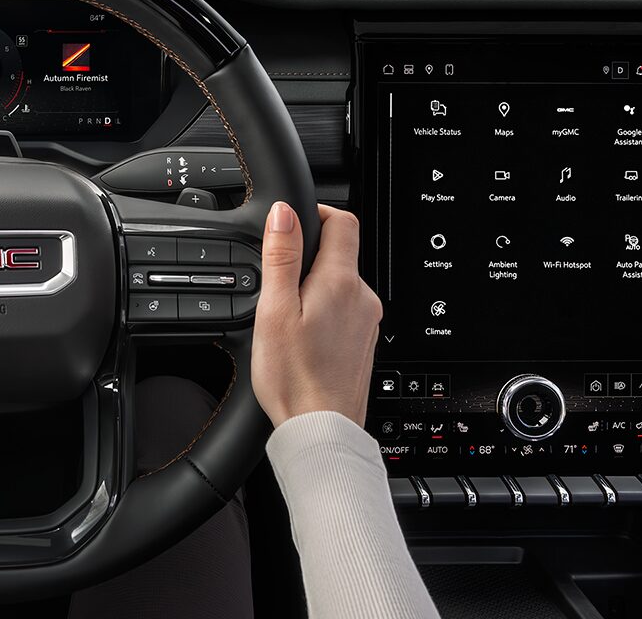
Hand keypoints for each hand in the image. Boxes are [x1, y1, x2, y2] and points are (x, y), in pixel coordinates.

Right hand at [252, 202, 381, 427]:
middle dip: (308, 255)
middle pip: (340, 253)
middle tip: (276, 280)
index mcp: (341, 282)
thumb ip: (282, 257)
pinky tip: (302, 336)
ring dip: (314, 286)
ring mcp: (366, 321)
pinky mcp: (362, 342)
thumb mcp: (275, 310)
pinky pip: (343, 310)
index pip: (342, 221)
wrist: (321, 430)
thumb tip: (285, 213)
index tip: (290, 224)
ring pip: (340, 284)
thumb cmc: (295, 378)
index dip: (315, 212)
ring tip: (285, 315)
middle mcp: (362, 298)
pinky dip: (322, 311)